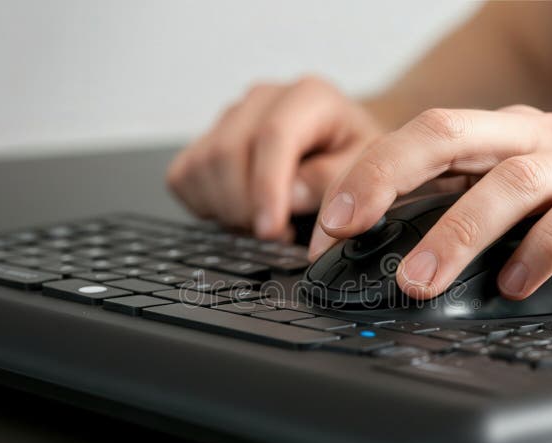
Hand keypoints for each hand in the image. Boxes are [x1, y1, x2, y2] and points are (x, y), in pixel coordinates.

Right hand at [167, 76, 383, 239]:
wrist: (340, 144)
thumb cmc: (354, 156)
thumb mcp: (368, 168)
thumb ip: (337, 181)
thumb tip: (292, 197)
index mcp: (308, 97)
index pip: (273, 135)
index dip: (267, 188)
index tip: (270, 229)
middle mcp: (262, 100)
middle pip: (227, 153)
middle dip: (246, 207)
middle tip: (276, 235)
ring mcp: (229, 118)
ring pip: (201, 167)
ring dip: (227, 210)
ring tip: (264, 222)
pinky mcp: (205, 140)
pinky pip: (183, 178)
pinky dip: (205, 205)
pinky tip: (241, 210)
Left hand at [309, 105, 551, 313]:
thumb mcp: (506, 219)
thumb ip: (455, 223)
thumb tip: (380, 263)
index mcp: (493, 140)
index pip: (413, 142)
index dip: (362, 179)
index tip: (325, 233)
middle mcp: (528, 140)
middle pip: (444, 135)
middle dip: (384, 178)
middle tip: (343, 229)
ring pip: (505, 183)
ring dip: (454, 234)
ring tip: (417, 283)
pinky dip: (536, 252)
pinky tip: (511, 286)